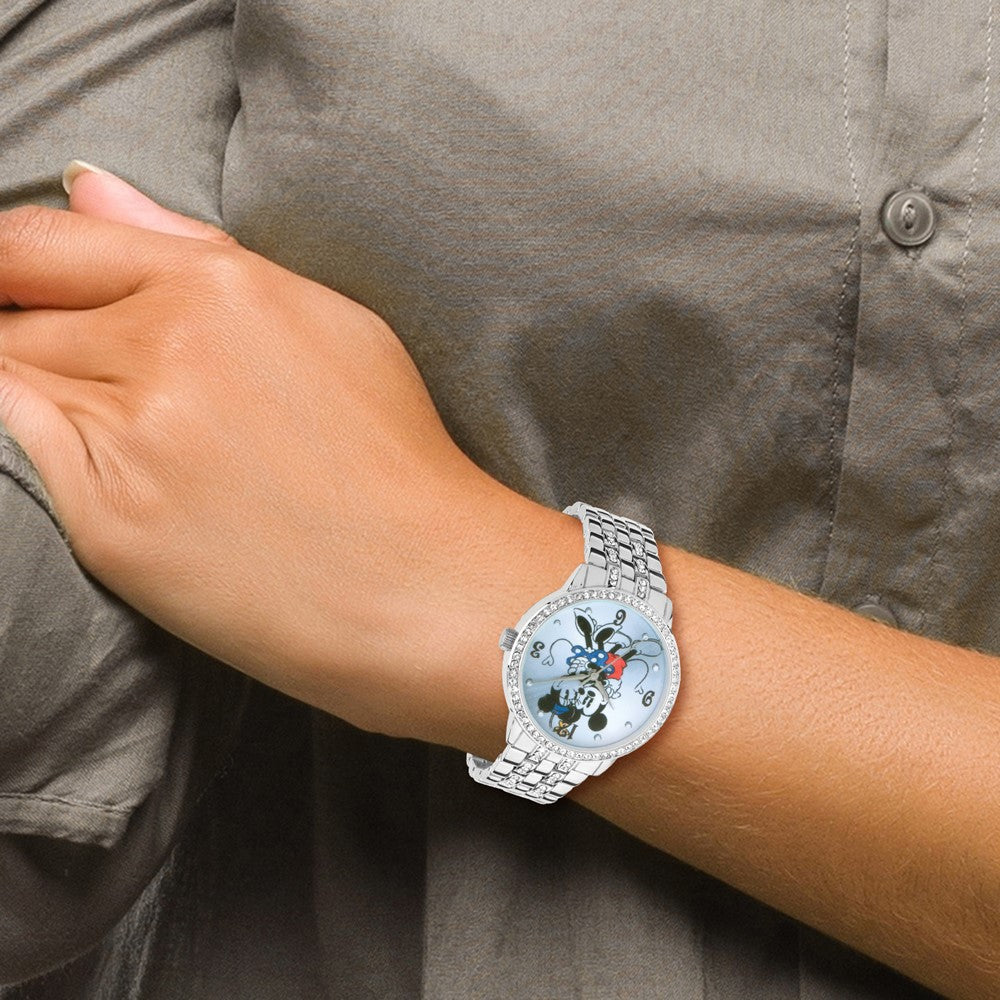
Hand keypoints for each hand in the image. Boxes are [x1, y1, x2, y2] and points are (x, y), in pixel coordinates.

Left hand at [0, 166, 559, 741]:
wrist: (425, 585)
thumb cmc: (395, 456)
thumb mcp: (329, 322)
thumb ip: (195, 248)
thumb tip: (92, 189)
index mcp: (222, 289)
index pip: (45, 242)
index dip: (13, 265)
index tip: (19, 289)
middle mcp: (166, 349)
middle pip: (19, 314)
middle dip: (33, 335)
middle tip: (109, 384)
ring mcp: (132, 439)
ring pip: (13, 381)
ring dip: (47, 397)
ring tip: (142, 438)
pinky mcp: (109, 526)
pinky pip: (28, 458)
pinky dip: (50, 452)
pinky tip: (128, 475)